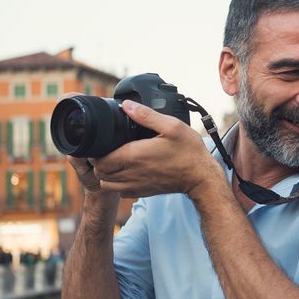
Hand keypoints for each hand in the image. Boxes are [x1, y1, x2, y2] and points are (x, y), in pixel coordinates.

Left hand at [91, 100, 223, 198]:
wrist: (201, 177)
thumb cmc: (189, 151)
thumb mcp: (172, 126)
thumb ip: (146, 115)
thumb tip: (126, 105)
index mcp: (135, 155)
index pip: (101, 159)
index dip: (98, 151)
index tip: (105, 142)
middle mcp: (132, 173)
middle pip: (100, 173)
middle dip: (100, 161)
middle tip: (109, 149)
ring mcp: (137, 185)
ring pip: (107, 185)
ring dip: (107, 174)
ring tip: (116, 161)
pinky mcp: (143, 193)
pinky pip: (120, 192)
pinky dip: (118, 183)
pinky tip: (127, 172)